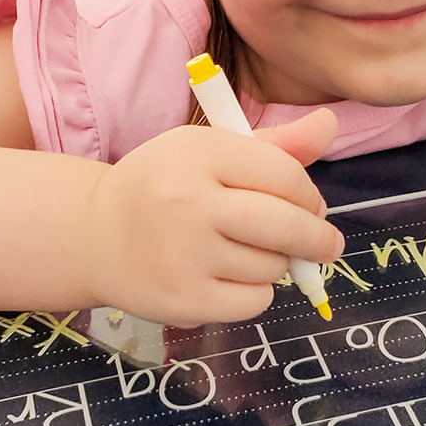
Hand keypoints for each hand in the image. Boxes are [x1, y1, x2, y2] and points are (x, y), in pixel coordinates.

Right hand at [81, 108, 342, 326]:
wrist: (96, 234)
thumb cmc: (163, 186)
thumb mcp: (208, 151)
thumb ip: (273, 145)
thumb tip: (330, 123)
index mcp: (197, 153)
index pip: (285, 175)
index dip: (310, 195)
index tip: (314, 207)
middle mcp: (188, 202)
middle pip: (286, 226)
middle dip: (318, 238)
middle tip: (327, 244)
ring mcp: (183, 256)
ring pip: (272, 267)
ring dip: (276, 263)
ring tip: (248, 252)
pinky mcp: (183, 301)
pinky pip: (254, 302)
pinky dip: (255, 293)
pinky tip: (230, 277)